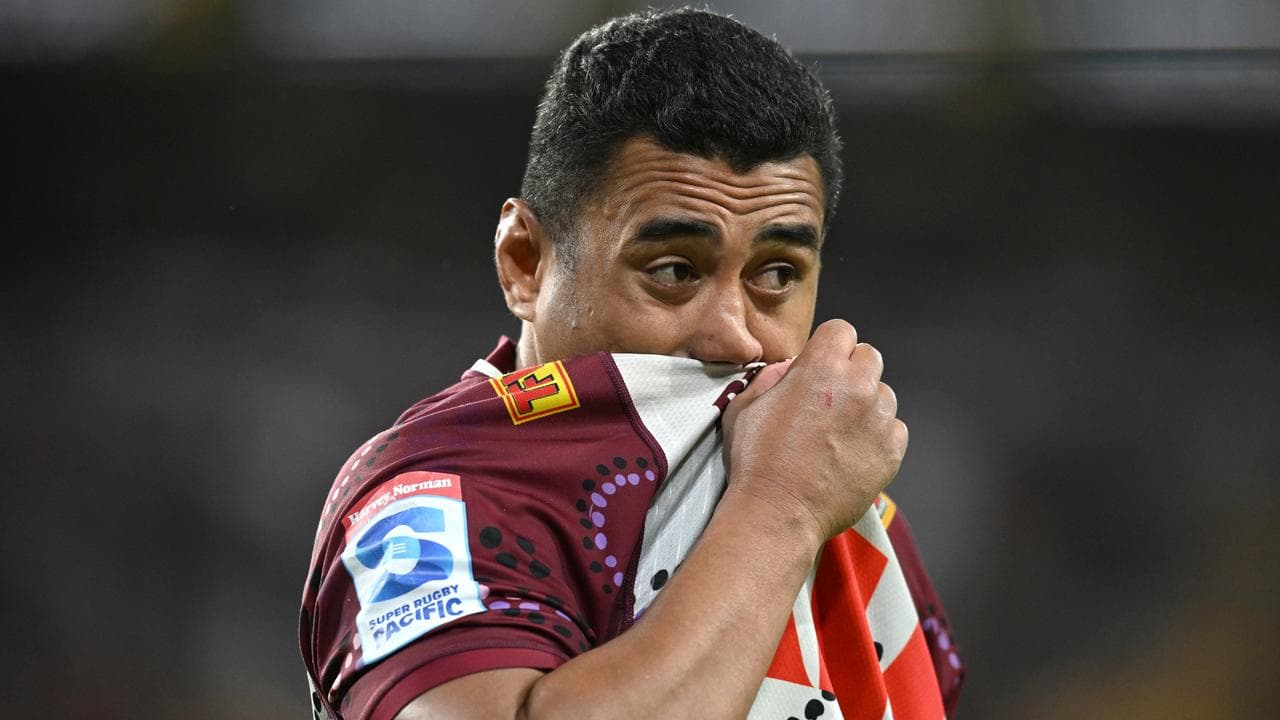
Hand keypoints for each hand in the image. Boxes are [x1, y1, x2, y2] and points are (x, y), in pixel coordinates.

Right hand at [722, 319, 907, 542]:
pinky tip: (853, 451)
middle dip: (851, 369)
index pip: (841, 330)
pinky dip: (878, 435)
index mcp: (821, 367)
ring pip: (884, 393)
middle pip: (869, 356)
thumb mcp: (745, 405)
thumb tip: (790, 368)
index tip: (820, 364)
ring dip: (867, 403)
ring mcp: (879, 420)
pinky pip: (894, 429)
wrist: (779, 511)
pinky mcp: (891, 451)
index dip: (828, 346)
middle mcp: (858, 387)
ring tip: (841, 430)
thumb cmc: (757, 459)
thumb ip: (771, 376)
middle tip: (831, 396)